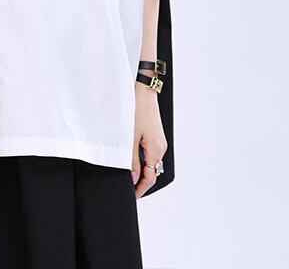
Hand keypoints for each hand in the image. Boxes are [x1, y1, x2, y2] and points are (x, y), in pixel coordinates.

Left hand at [130, 83, 167, 199]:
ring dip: (141, 172)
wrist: (143, 90)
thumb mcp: (130, 137)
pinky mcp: (155, 135)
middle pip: (152, 172)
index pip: (149, 178)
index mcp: (156, 150)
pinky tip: (132, 162)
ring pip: (150, 163)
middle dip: (140, 183)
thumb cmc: (136, 110)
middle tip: (128, 190)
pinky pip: (150, 154)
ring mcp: (158, 141)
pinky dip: (142, 162)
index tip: (131, 198)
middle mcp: (160, 147)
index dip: (140, 190)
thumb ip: (131, 160)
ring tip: (128, 178)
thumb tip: (132, 179)